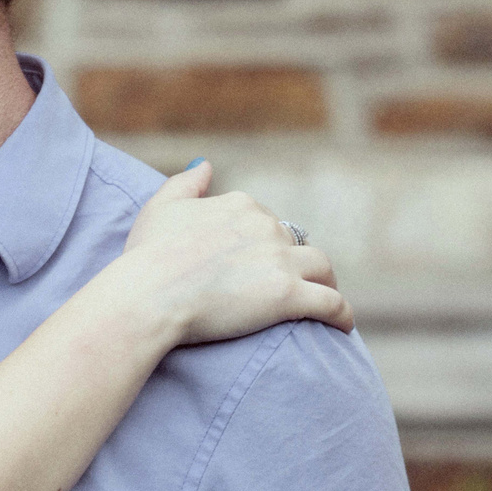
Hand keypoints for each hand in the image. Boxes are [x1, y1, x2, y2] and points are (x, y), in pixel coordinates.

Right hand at [116, 163, 351, 345]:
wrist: (149, 295)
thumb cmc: (147, 255)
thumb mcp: (161, 207)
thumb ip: (186, 183)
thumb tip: (206, 164)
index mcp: (240, 206)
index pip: (266, 221)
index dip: (265, 242)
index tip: (259, 260)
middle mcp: (266, 227)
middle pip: (295, 242)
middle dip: (296, 260)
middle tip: (292, 281)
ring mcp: (280, 261)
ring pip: (321, 268)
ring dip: (325, 281)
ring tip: (322, 298)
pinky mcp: (288, 296)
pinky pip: (331, 304)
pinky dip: (341, 314)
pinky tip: (344, 326)